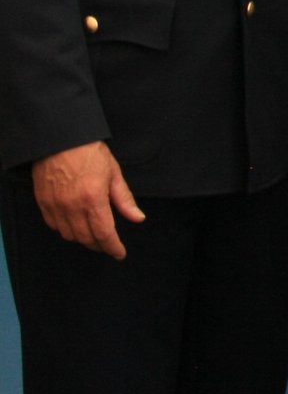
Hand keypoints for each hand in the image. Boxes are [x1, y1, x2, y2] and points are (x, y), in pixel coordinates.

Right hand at [30, 141, 143, 258]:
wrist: (60, 140)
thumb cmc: (90, 153)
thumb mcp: (114, 173)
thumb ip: (124, 199)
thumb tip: (138, 218)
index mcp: (93, 199)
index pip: (104, 233)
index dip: (113, 247)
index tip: (119, 253)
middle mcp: (72, 206)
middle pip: (86, 238)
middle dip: (100, 245)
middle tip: (109, 245)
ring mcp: (55, 206)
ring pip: (69, 235)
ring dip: (83, 239)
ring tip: (94, 236)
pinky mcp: (43, 203)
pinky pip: (54, 226)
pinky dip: (66, 230)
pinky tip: (75, 225)